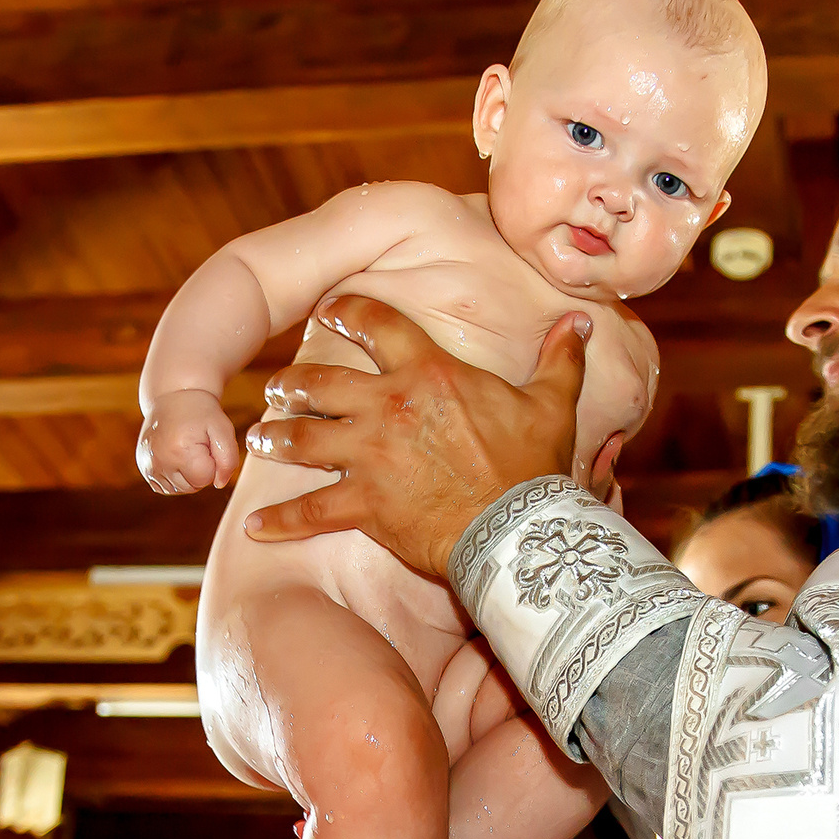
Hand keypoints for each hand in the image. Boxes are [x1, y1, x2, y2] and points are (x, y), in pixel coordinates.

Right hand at [138, 388, 241, 494]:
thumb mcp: (223, 429)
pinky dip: (175, 477)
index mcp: (178, 450)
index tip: (206, 444)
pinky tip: (176, 457)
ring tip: (186, 449)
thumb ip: (228, 459)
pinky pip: (166, 487)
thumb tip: (219, 484)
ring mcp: (148, 465)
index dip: (211, 464)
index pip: (205, 479)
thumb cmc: (201, 412)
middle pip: (192, 487)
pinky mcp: (143, 468)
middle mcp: (158, 460)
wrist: (173, 396)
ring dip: (188, 475)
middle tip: (196, 445)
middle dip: (200, 470)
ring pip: (179, 489)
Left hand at [242, 296, 590, 578]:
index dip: (348, 311)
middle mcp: (388, 406)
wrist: (517, 530)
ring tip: (260, 437)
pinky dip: (281, 521)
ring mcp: (370, 456)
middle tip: (278, 386)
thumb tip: (581, 320)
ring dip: (276, 437)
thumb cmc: (534, 468)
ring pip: (303, 438)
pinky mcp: (364, 504)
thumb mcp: (552, 404)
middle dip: (293, 382)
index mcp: (428, 372)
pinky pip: (311, 511)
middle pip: (321, 382)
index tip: (330, 308)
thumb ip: (560, 358)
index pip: (377, 325)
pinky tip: (256, 527)